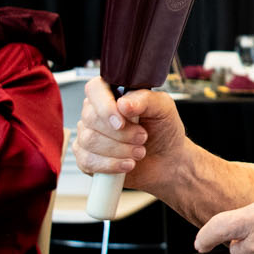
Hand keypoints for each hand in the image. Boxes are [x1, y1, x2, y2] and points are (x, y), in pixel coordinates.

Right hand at [73, 77, 189, 185]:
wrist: (166, 161)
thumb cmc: (163, 130)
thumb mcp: (163, 108)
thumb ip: (145, 100)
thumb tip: (123, 104)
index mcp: (112, 93)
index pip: (95, 89)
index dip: (105, 107)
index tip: (121, 122)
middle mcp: (96, 112)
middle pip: (91, 118)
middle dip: (121, 133)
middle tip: (142, 138)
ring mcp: (88, 135)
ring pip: (89, 140)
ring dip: (120, 150)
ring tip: (139, 152)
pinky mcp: (87, 158)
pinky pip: (87, 161)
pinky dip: (111, 165)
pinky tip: (127, 164)